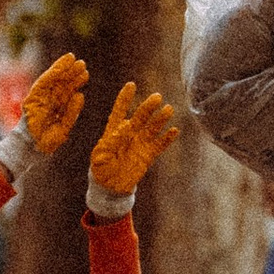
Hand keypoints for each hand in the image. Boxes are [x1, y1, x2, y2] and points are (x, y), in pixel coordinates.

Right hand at [21, 54, 89, 152]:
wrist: (33, 148)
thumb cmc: (48, 141)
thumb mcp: (65, 126)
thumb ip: (72, 111)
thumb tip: (80, 95)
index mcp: (56, 107)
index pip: (67, 92)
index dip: (75, 82)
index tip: (85, 73)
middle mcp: (48, 101)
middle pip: (61, 84)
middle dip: (71, 73)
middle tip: (82, 64)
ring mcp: (40, 99)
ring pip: (52, 81)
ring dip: (62, 69)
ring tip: (73, 60)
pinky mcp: (32, 98)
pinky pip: (42, 83)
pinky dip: (51, 74)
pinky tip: (60, 67)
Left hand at [89, 80, 178, 197]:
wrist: (110, 187)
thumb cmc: (101, 169)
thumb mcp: (100, 157)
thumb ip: (110, 143)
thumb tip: (124, 129)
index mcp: (114, 131)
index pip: (120, 111)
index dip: (125, 98)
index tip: (131, 85)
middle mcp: (130, 133)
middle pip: (140, 117)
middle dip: (148, 107)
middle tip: (157, 97)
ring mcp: (140, 143)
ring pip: (152, 128)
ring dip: (160, 119)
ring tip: (168, 109)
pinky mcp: (149, 155)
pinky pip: (160, 145)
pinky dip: (167, 138)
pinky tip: (174, 130)